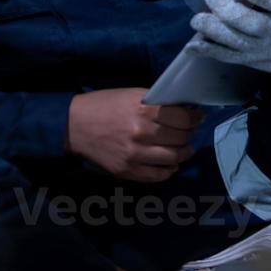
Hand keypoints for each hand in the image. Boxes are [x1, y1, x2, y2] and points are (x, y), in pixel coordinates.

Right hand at [65, 88, 203, 182]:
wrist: (74, 125)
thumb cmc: (105, 105)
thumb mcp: (132, 94)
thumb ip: (157, 102)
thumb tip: (183, 109)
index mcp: (143, 110)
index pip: (182, 118)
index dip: (194, 118)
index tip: (196, 117)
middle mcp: (141, 133)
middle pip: (180, 138)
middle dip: (189, 134)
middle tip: (190, 131)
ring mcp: (134, 155)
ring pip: (173, 158)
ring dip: (184, 153)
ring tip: (185, 149)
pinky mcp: (126, 171)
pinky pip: (157, 176)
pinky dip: (169, 171)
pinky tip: (171, 164)